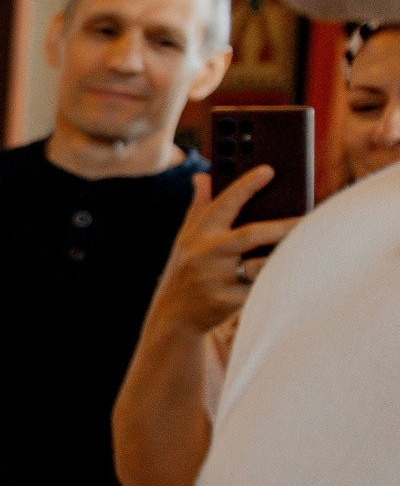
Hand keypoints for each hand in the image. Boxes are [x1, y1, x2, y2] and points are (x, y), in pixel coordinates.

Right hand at [143, 170, 303, 339]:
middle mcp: (205, 255)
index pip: (223, 205)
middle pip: (251, 235)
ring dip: (285, 256)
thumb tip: (203, 176)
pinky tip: (298, 272)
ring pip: (260, 265)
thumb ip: (199, 207)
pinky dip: (279, 279)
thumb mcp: (186, 238)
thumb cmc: (187, 269)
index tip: (268, 170)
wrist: (174, 315)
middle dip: (282, 226)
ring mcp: (216, 280)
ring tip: (311, 245)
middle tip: (309, 218)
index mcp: (197, 235)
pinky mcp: (228, 302)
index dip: (245, 186)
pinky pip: (261, 288)